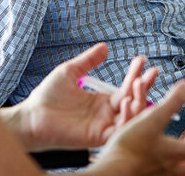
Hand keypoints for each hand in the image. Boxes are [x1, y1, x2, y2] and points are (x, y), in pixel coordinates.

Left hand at [13, 43, 157, 150]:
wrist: (32, 116)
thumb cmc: (47, 96)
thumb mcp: (70, 71)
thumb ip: (88, 61)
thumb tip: (104, 46)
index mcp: (102, 101)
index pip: (126, 88)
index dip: (136, 74)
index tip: (142, 59)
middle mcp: (106, 114)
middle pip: (134, 101)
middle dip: (145, 86)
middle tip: (152, 72)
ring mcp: (103, 126)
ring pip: (131, 116)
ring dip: (139, 100)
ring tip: (139, 83)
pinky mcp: (97, 136)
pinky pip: (119, 130)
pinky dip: (127, 118)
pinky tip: (127, 101)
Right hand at [88, 81, 184, 175]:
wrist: (111, 172)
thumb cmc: (132, 146)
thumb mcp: (153, 118)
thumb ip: (172, 102)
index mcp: (173, 152)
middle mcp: (166, 167)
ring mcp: (153, 175)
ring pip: (171, 174)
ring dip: (176, 167)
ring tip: (176, 163)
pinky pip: (152, 174)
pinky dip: (155, 169)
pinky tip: (150, 168)